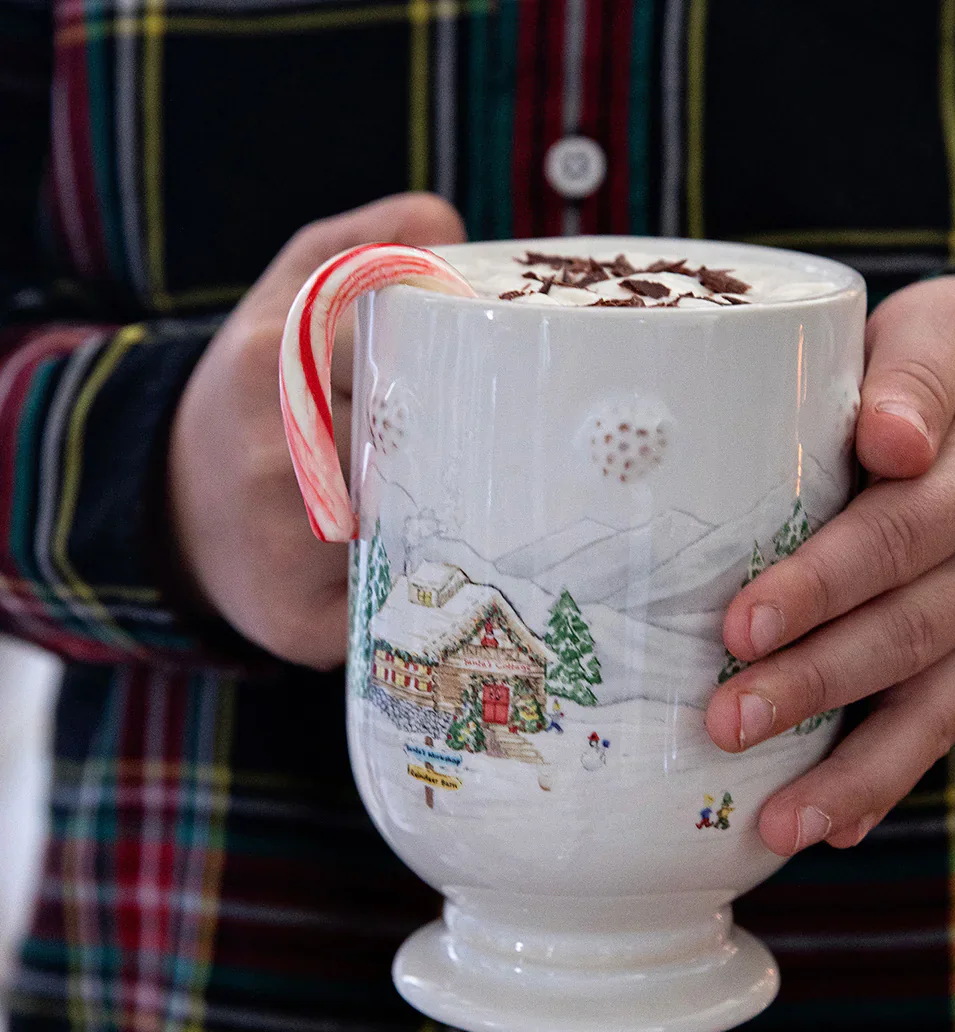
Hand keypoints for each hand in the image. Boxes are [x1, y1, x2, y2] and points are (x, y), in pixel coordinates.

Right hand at [169, 193, 465, 666]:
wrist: (172, 500)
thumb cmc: (260, 390)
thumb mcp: (291, 290)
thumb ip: (366, 243)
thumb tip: (453, 231)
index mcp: (278, 360)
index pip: (408, 355)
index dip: (466, 372)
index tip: (503, 379)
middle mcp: (275, 456)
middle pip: (426, 453)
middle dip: (476, 452)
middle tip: (525, 450)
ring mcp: (286, 546)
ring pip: (423, 535)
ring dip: (464, 525)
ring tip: (492, 507)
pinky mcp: (300, 620)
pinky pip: (398, 608)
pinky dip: (430, 595)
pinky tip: (445, 575)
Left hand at [704, 277, 954, 854]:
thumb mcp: (949, 330)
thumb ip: (916, 377)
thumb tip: (891, 442)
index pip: (894, 538)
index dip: (819, 586)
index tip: (740, 625)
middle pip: (902, 634)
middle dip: (812, 684)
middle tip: (724, 721)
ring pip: (928, 706)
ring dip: (851, 770)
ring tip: (778, 825)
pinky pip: (938, 724)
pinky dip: (887, 780)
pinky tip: (830, 829)